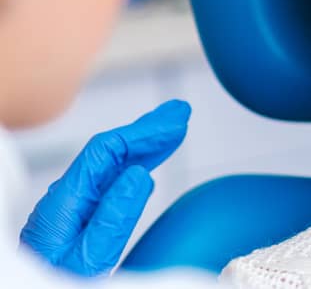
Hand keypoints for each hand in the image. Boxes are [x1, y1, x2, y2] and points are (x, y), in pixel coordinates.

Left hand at [19, 99, 190, 275]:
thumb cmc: (57, 286)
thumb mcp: (89, 259)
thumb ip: (113, 218)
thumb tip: (140, 173)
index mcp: (64, 203)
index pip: (107, 151)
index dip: (144, 132)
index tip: (176, 124)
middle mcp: (65, 199)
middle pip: (109, 152)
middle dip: (147, 130)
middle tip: (180, 112)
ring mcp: (71, 210)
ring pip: (111, 166)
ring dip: (144, 146)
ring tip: (174, 131)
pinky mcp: (77, 222)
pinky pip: (109, 183)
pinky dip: (135, 166)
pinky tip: (149, 166)